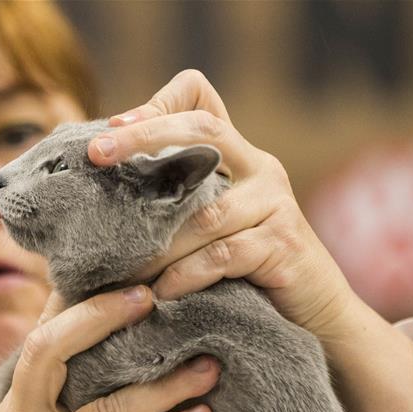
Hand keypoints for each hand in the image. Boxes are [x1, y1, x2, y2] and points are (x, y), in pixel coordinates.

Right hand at [0, 287, 218, 411]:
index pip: (43, 335)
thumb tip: (136, 323)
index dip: (78, 301)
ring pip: (104, 407)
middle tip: (153, 298)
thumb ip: (88, 388)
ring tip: (209, 369)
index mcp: (19, 402)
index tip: (129, 277)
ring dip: (163, 386)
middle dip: (100, 317)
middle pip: (49, 350)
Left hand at [88, 69, 354, 338]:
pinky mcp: (284, 243)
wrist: (316, 310)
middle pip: (203, 129)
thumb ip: (172, 202)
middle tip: (96, 154)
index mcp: (236, 154)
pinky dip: (186, 274)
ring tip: (121, 265)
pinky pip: (223, 254)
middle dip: (144, 137)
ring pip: (205, 212)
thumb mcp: (207, 225)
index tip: (110, 127)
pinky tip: (161, 292)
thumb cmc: (246, 270)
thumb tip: (96, 201)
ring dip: (157, 242)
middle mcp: (259, 166)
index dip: (157, 102)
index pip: (201, 98)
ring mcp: (275, 202)